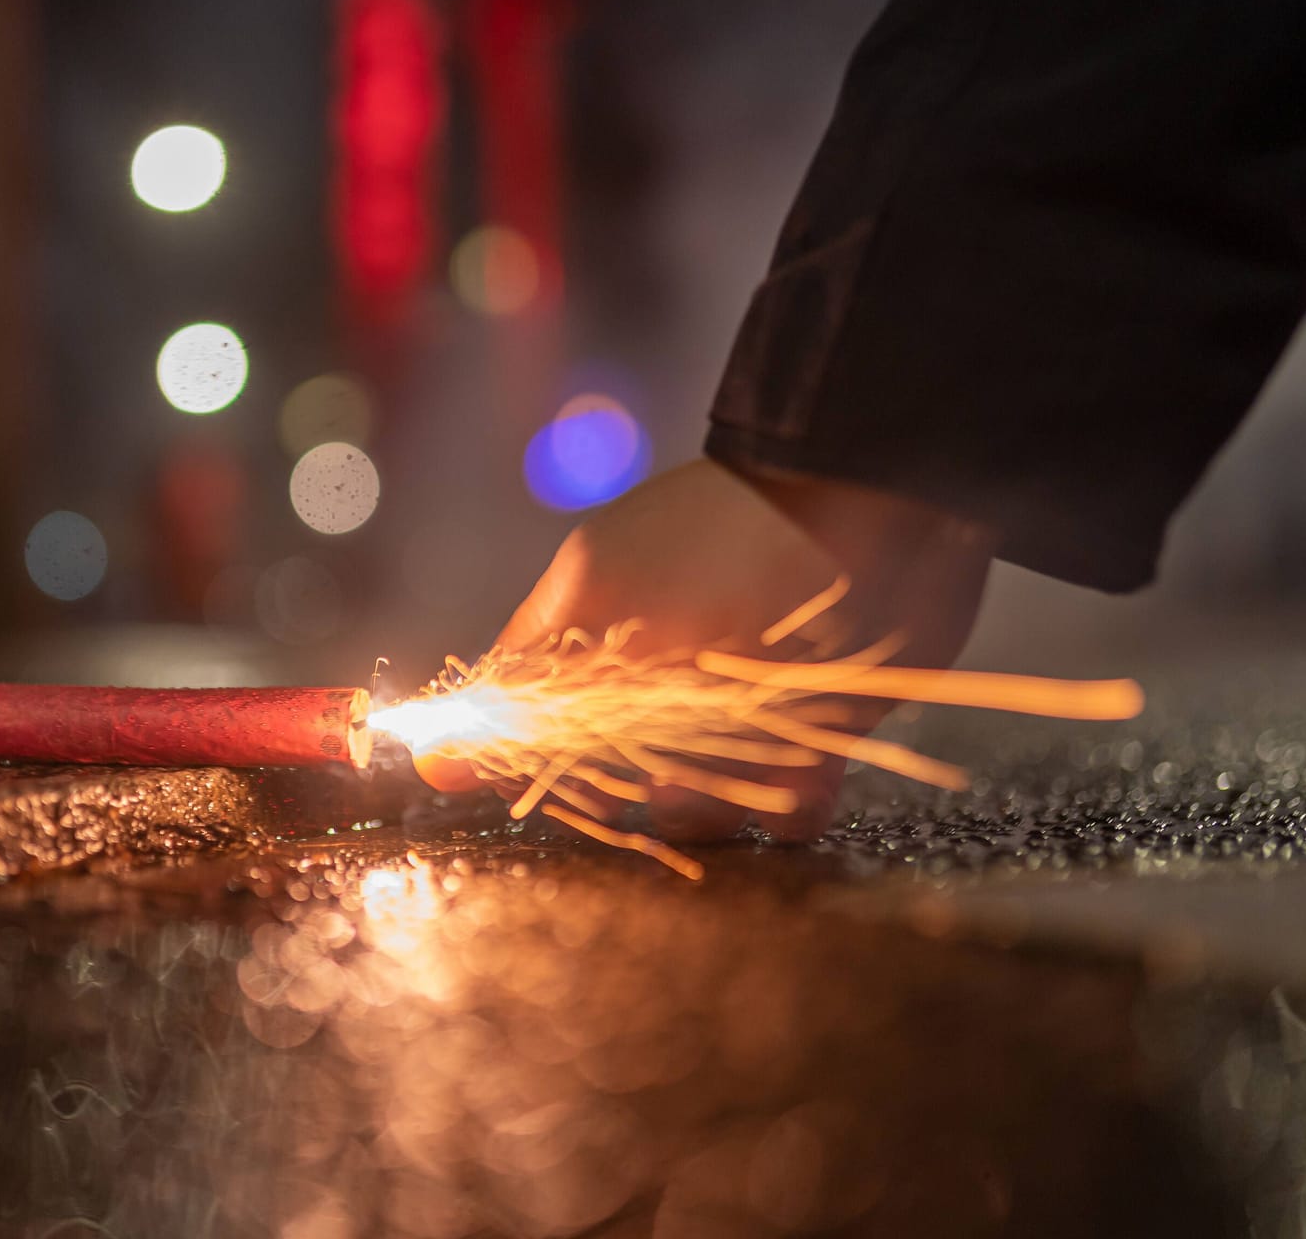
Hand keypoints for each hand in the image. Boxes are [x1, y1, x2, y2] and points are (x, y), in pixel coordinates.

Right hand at [419, 457, 994, 840]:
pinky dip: (793, 804)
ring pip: (697, 809)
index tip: (517, 787)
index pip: (529, 726)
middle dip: (624, 792)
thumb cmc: (720, 535)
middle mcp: (655, 686)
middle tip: (649, 768)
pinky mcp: (812, 736)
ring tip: (730, 766)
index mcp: (593, 642)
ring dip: (706, 805)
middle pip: (611, 785)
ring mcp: (732, 715)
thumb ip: (526, 681)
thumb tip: (433, 755)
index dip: (518, 764)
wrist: (872, 498)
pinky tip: (802, 774)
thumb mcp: (603, 594)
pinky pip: (788, 808)